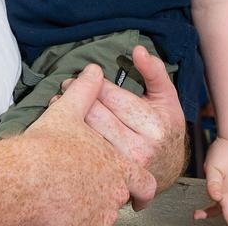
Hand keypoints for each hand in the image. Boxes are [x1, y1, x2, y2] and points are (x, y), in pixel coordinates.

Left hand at [76, 46, 187, 206]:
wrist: (168, 165)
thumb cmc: (164, 125)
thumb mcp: (166, 96)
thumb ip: (153, 71)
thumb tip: (139, 50)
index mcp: (152, 123)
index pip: (113, 97)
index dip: (95, 83)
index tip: (83, 74)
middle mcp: (139, 147)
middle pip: (97, 116)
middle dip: (79, 96)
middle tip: (66, 85)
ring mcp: (123, 165)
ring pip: (88, 134)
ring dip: (70, 115)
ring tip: (59, 101)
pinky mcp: (111, 177)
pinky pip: (86, 151)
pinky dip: (73, 135)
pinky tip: (65, 124)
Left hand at [194, 137, 227, 224]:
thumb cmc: (225, 151)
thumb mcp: (213, 167)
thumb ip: (212, 184)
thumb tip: (215, 198)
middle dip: (221, 219)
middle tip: (203, 218)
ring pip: (227, 202)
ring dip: (215, 209)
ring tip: (199, 212)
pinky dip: (220, 199)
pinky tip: (214, 194)